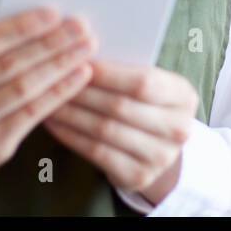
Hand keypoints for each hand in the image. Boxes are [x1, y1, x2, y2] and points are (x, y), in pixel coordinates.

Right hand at [0, 6, 97, 187]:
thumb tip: (48, 21)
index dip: (22, 27)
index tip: (54, 13)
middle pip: (9, 65)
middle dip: (50, 43)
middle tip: (81, 27)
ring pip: (24, 88)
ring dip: (61, 65)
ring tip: (86, 48)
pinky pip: (34, 113)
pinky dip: (60, 91)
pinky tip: (80, 75)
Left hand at [43, 60, 198, 205]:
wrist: (159, 149)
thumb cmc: (146, 104)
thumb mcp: (151, 84)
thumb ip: (126, 70)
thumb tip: (80, 53)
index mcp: (184, 96)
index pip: (143, 82)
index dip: (107, 73)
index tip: (76, 61)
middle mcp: (179, 129)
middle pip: (120, 107)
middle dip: (81, 91)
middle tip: (52, 78)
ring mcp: (160, 157)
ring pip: (104, 130)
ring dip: (70, 113)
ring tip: (46, 98)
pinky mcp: (138, 177)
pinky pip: (96, 152)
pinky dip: (70, 135)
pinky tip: (52, 122)